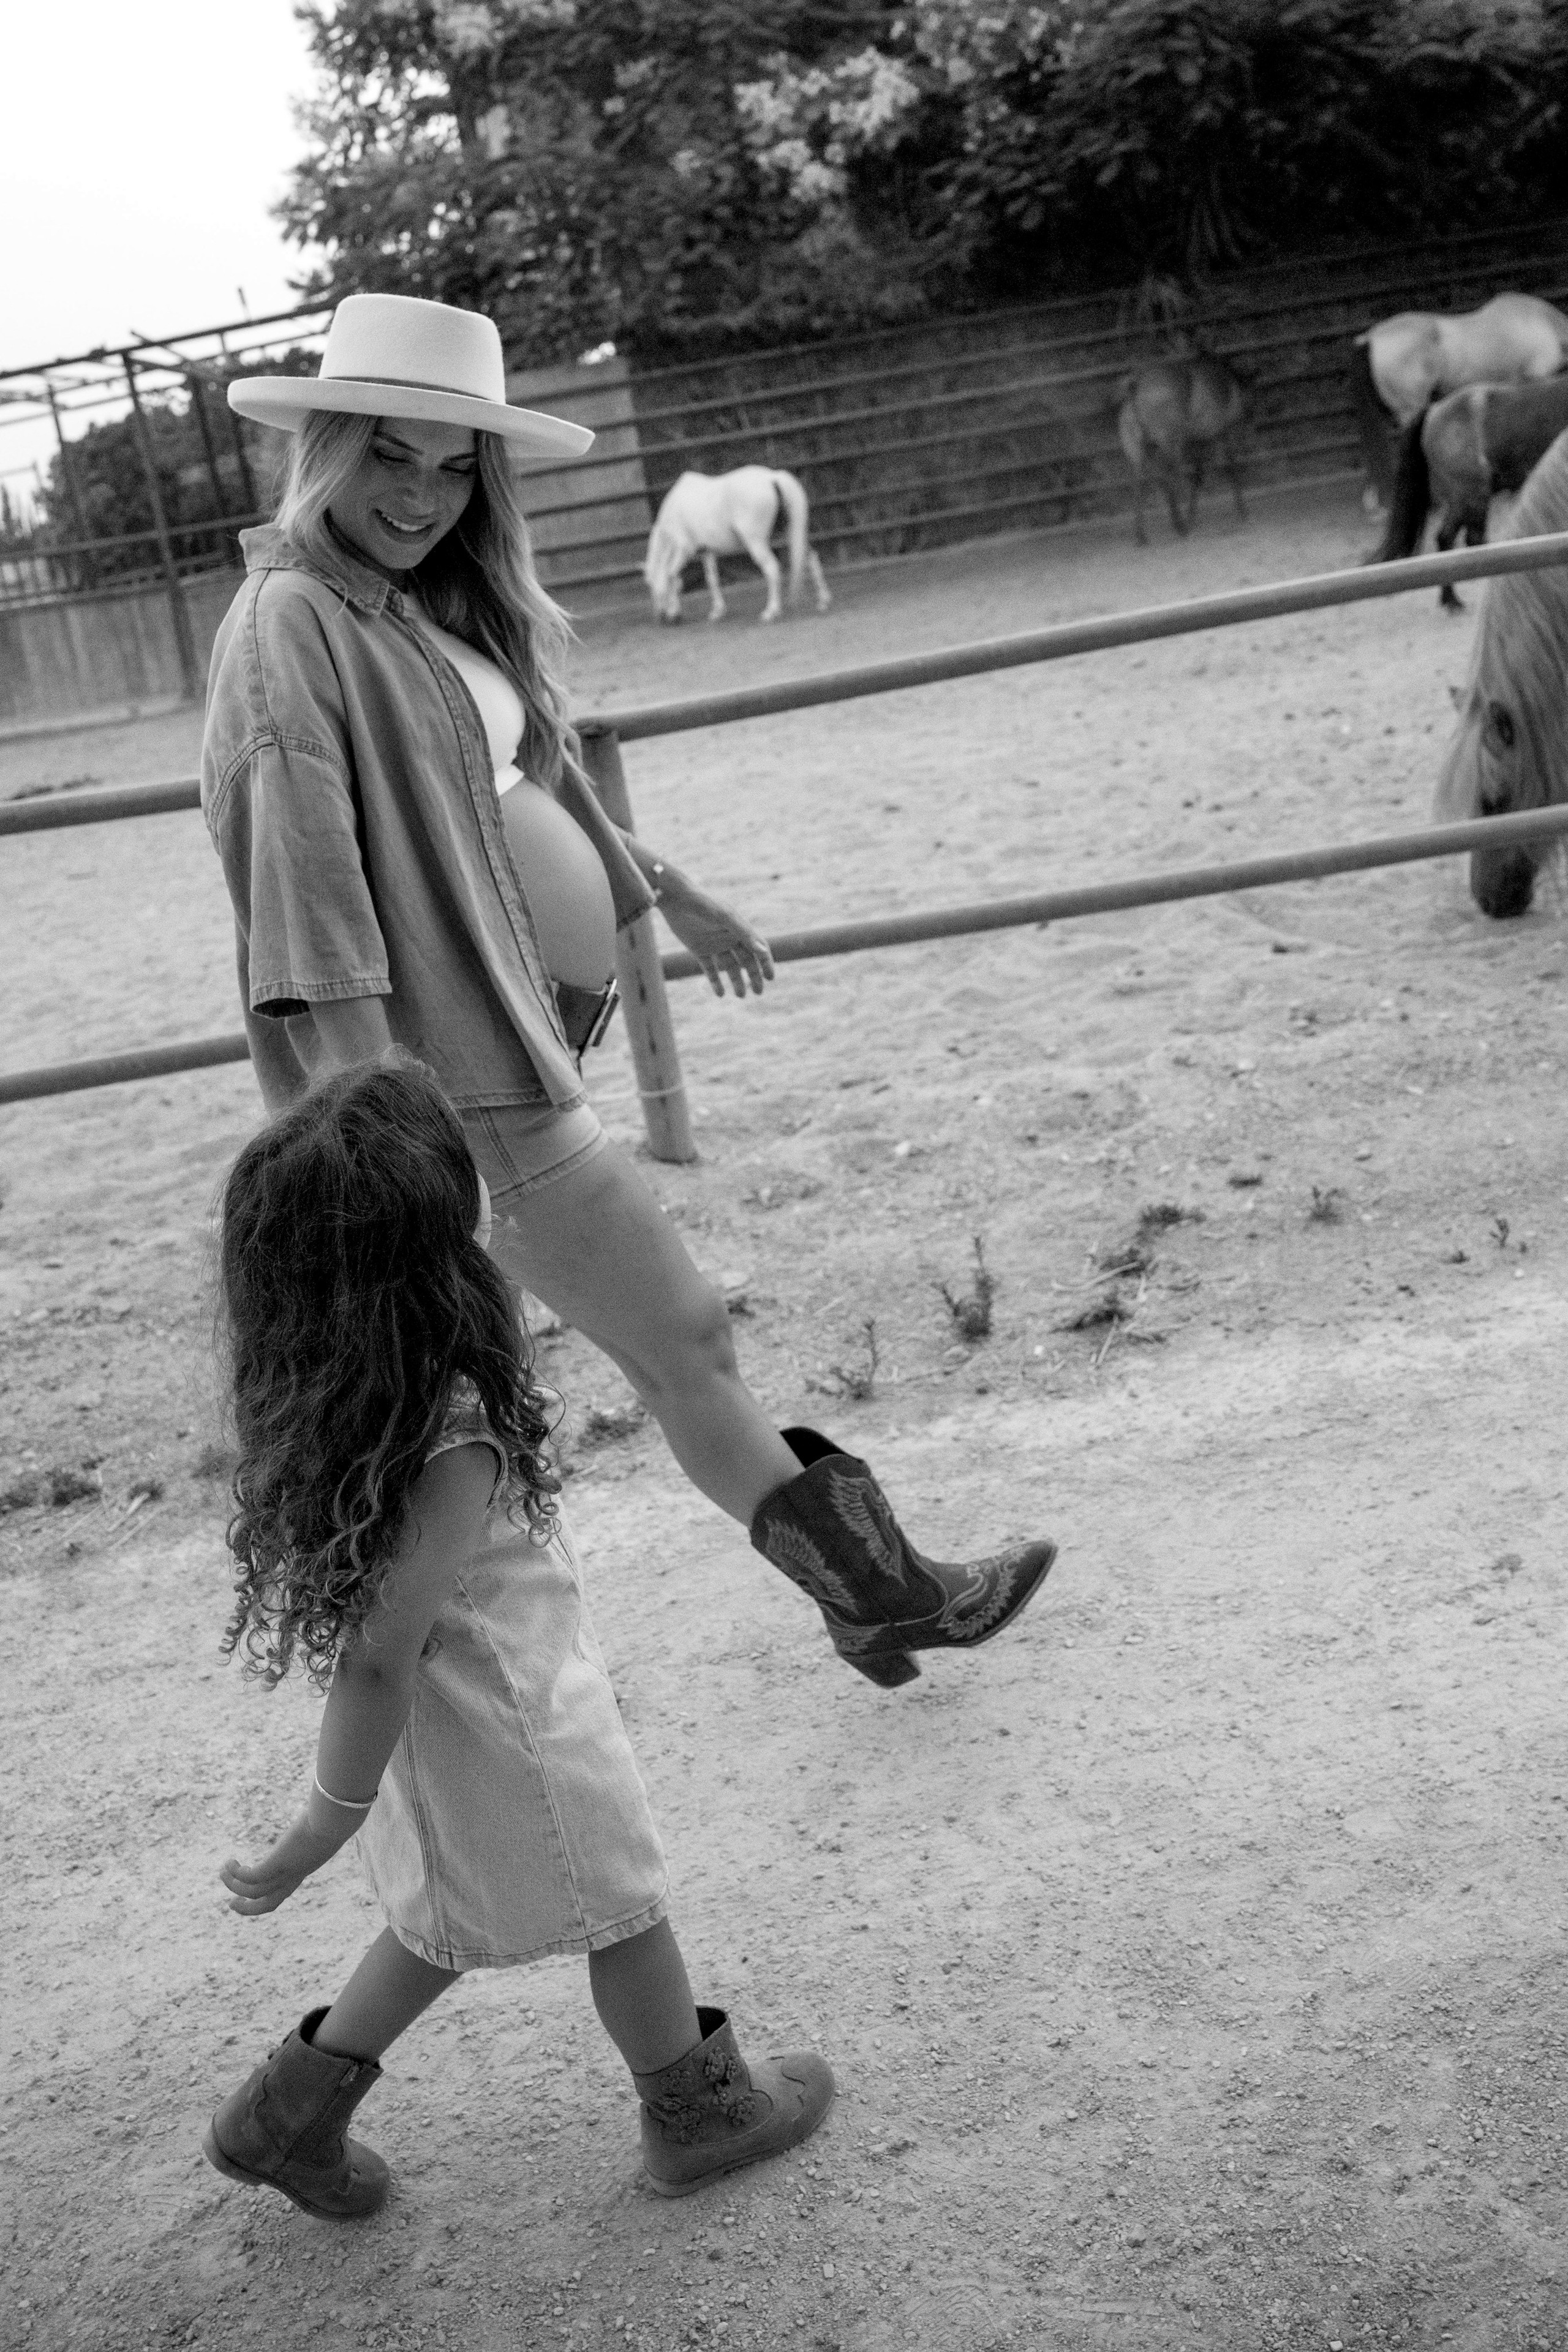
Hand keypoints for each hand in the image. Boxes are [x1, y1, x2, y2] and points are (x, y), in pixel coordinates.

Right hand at [219, 1809, 341, 1915]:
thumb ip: (316, 1823)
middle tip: (231, 1904)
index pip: (283, 1890)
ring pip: (253, 1892)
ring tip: (223, 1871)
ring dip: (234, 1885)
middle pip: (269, 1905)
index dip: (267, 1893)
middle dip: (248, 1909)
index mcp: (304, 1869)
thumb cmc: (333, 1817)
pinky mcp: (276, 1864)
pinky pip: (249, 1878)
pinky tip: (229, 1862)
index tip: (253, 1887)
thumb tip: (317, 1810)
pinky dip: (236, 1874)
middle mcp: (294, 1876)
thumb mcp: (322, 1824)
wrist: (336, 1820)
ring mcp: (284, 1872)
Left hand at [657, 877, 774, 997]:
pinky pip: (710, 969)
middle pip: (746, 960)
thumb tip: (763, 950)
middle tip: (758, 993)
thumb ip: (744, 933)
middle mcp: (729, 936)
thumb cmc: (702, 903)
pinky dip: (715, 981)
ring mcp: (714, 944)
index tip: (770, 978)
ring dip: (736, 981)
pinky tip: (720, 994)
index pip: (758, 948)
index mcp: (739, 927)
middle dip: (754, 976)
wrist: (675, 898)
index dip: (766, 963)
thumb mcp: (724, 917)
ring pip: (730, 967)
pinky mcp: (699, 949)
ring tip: (740, 995)